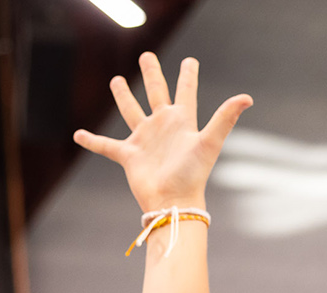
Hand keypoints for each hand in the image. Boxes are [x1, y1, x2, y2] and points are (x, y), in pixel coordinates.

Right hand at [74, 52, 251, 212]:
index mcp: (182, 121)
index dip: (188, 75)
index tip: (190, 61)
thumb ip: (225, 118)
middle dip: (152, 74)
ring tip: (117, 80)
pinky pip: (106, 146)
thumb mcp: (209, 142)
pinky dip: (92, 141)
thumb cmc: (193, 175)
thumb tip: (247, 97)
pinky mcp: (129, 156)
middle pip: (156, 93)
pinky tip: (78, 135)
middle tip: (146, 56)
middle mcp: (163, 127)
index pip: (186, 91)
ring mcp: (145, 140)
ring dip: (124, 97)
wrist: (173, 202)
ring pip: (131, 112)